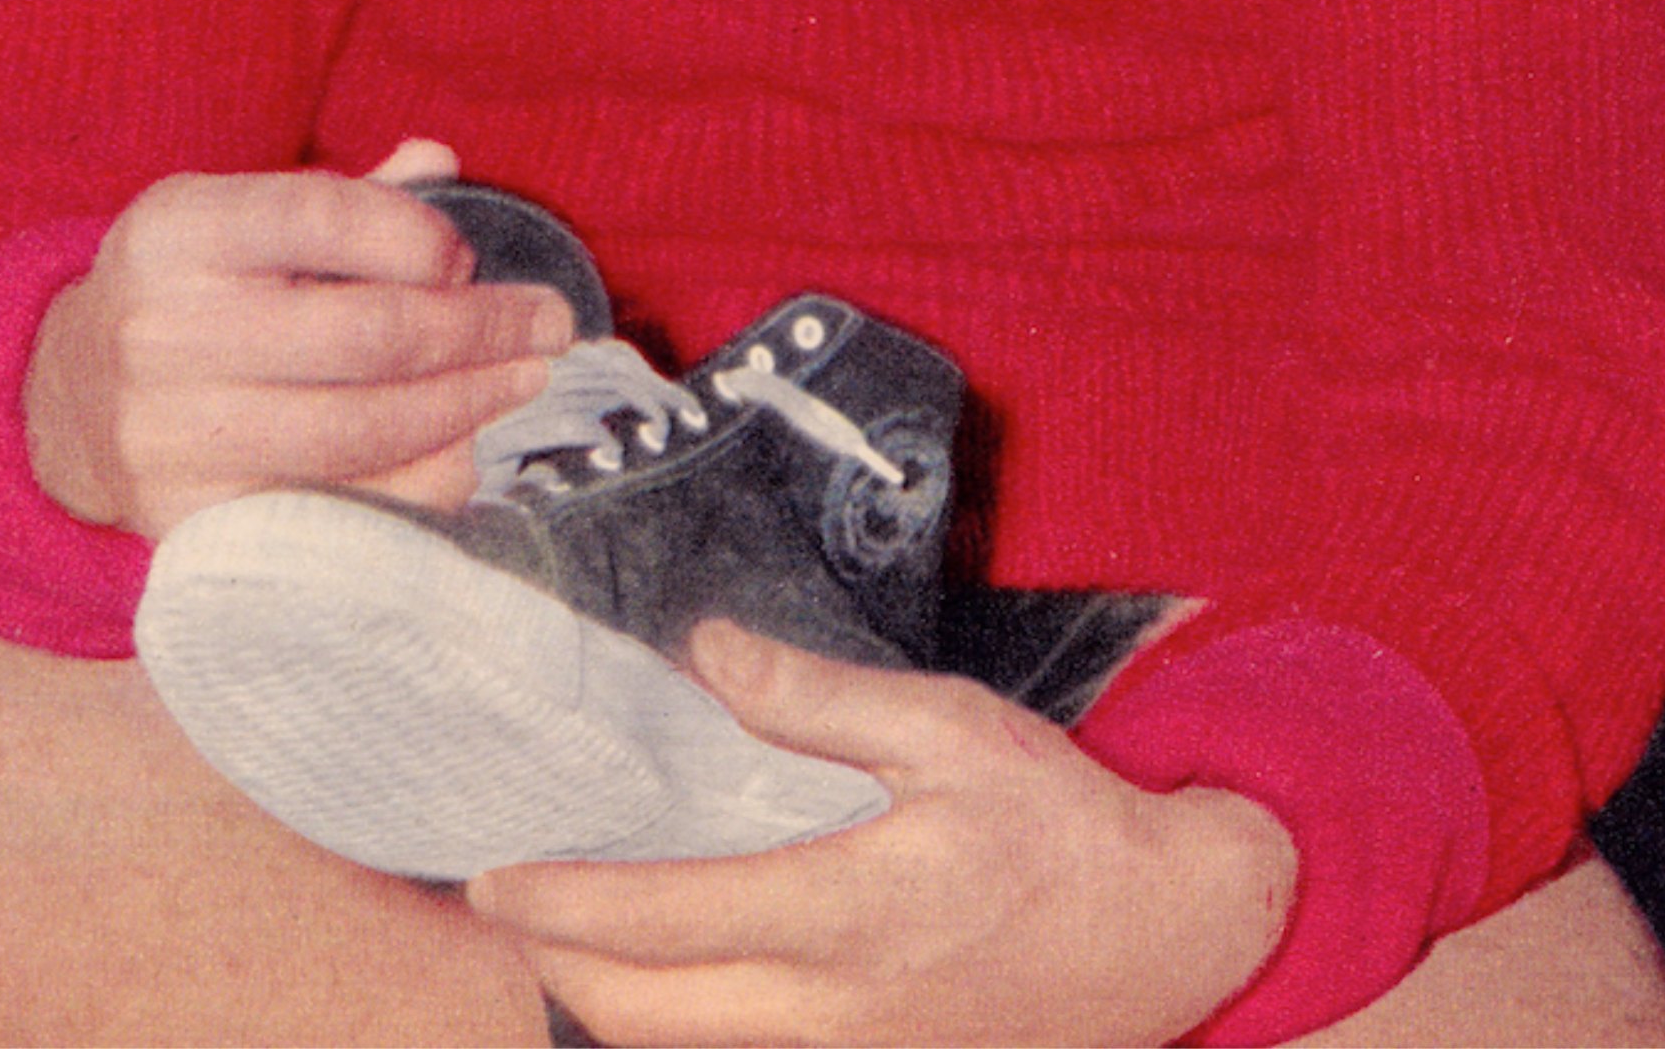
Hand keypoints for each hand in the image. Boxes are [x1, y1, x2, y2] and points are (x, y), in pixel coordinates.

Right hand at [23, 145, 573, 538]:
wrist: (69, 402)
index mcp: (178, 230)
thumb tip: (441, 163)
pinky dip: (415, 482)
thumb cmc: (194, 290)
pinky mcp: (191, 521)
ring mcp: (171, 435)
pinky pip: (336, 507)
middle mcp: (162, 330)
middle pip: (363, 335)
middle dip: (479, 329)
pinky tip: (464, 450)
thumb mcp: (240, 218)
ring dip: (466, 406)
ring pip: (359, 429)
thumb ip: (344, 198)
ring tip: (524, 379)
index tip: (465, 256)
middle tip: (547, 324)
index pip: (322, 216)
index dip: (417, 235)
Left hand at [469, 623, 1295, 1047]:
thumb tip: (708, 651)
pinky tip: (662, 965)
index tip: (491, 878)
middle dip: (554, 965)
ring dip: (606, 1000)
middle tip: (499, 905)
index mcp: (851, 912)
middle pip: (644, 1015)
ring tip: (556, 931)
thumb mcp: (953, 728)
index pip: (665, 923)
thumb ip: (820, 700)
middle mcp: (837, 1010)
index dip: (563, 905)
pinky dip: (679, 1020)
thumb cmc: (1064, 822)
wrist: (1173, 938)